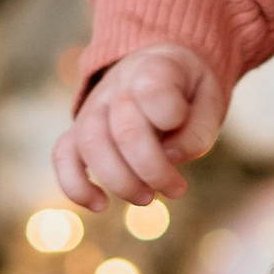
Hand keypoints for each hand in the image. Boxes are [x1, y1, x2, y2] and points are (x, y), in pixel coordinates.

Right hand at [54, 43, 224, 210]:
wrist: (158, 69)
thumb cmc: (187, 91)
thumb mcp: (210, 99)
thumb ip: (198, 130)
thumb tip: (172, 158)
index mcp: (154, 69)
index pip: (153, 90)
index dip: (170, 115)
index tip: (182, 125)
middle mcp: (117, 86)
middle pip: (124, 131)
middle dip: (153, 170)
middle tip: (176, 189)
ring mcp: (93, 108)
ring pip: (91, 145)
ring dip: (120, 182)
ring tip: (147, 198)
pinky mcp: (78, 131)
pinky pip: (62, 156)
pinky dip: (75, 185)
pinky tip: (100, 205)